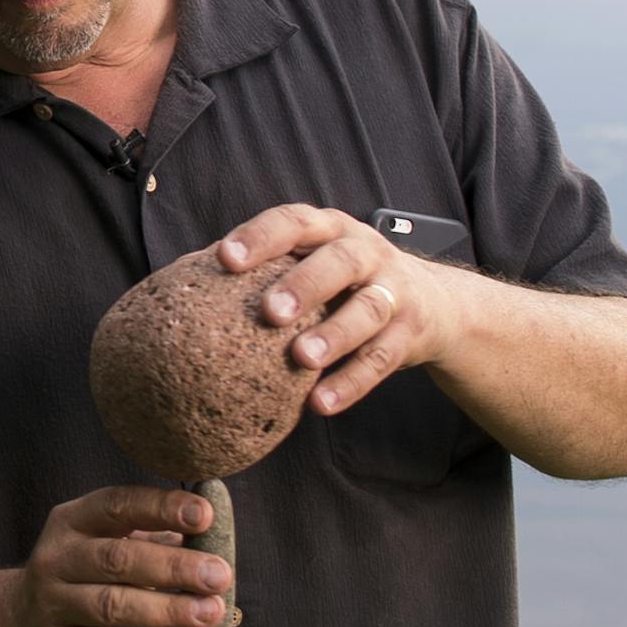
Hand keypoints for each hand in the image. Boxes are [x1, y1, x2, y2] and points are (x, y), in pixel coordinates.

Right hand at [10, 486, 232, 626]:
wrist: (21, 623)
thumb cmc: (85, 572)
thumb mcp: (105, 540)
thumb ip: (152, 535)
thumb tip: (213, 533)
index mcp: (71, 520)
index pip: (117, 505)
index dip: (161, 508)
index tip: (204, 514)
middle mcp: (57, 558)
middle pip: (118, 559)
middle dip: (174, 567)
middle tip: (219, 575)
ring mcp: (53, 604)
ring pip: (114, 606)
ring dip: (169, 610)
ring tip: (211, 611)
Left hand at [218, 204, 457, 416]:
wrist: (436, 302)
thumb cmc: (347, 280)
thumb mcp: (317, 260)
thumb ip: (272, 269)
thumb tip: (191, 289)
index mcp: (332, 229)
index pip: (295, 222)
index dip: (262, 236)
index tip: (226, 258)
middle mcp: (367, 253)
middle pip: (340, 260)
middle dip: (305, 283)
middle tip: (268, 311)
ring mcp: (394, 292)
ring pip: (368, 309)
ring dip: (335, 334)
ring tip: (301, 358)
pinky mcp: (410, 334)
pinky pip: (382, 360)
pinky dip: (351, 383)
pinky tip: (320, 404)